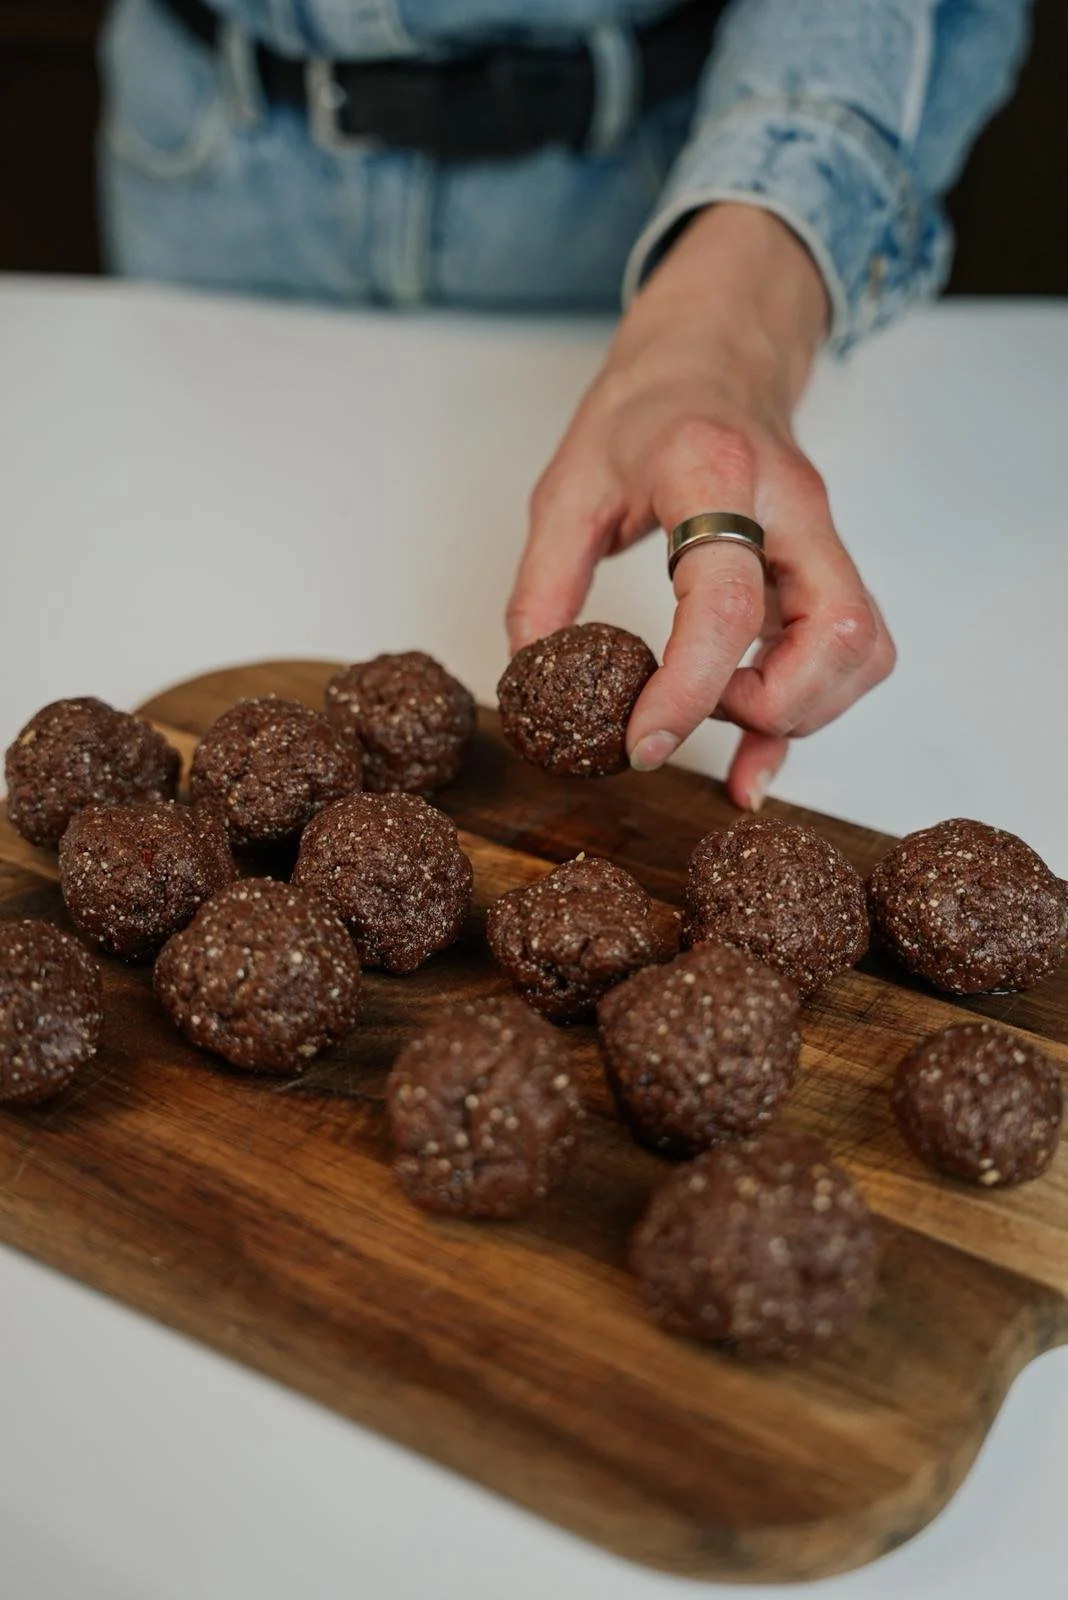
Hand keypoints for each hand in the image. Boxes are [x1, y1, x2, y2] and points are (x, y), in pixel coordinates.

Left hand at [505, 203, 895, 807]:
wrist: (711, 356)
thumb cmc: (645, 413)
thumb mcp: (567, 487)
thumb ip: (544, 582)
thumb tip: (534, 673)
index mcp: (715, 474)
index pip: (725, 602)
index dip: (690, 688)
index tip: (645, 741)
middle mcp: (790, 507)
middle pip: (836, 633)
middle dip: (771, 707)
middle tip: (694, 714)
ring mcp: (822, 536)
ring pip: (861, 650)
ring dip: (801, 711)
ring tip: (722, 715)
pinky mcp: (829, 566)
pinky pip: (852, 652)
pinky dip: (812, 709)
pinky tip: (754, 746)